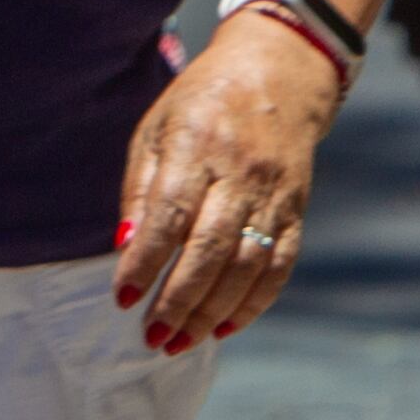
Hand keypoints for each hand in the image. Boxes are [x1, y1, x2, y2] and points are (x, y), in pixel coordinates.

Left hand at [115, 13, 341, 352]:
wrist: (276, 78)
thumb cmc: (199, 105)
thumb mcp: (155, 129)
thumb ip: (140, 188)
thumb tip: (124, 246)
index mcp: (197, 145)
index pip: (171, 213)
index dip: (147, 259)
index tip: (123, 297)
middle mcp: (240, 173)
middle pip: (211, 247)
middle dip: (180, 299)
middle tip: (151, 336)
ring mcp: (274, 194)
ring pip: (247, 265)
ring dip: (213, 311)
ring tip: (180, 341)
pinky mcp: (296, 211)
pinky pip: (279, 266)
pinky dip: (254, 303)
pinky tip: (224, 327)